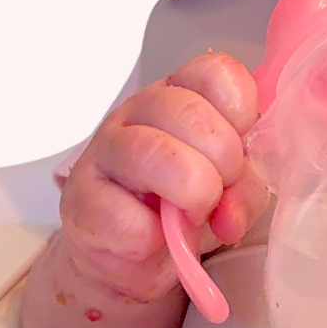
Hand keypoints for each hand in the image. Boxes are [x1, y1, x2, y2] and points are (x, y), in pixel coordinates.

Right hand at [59, 52, 268, 300]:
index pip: (214, 71)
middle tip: (221, 190)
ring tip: (194, 214)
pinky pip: (119, 214)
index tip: (244, 145)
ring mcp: (105, 150)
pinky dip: (150, 235)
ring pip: (151, 152)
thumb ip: (246, 189)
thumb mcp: (231, 189)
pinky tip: (155, 238)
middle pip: (188, 111)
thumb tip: (232, 210)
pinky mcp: (80, 200)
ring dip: (190, 191)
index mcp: (182, 93)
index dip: (240, 109)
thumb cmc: (184, 205)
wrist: (131, 255)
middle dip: (222, 159)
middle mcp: (140, 110)